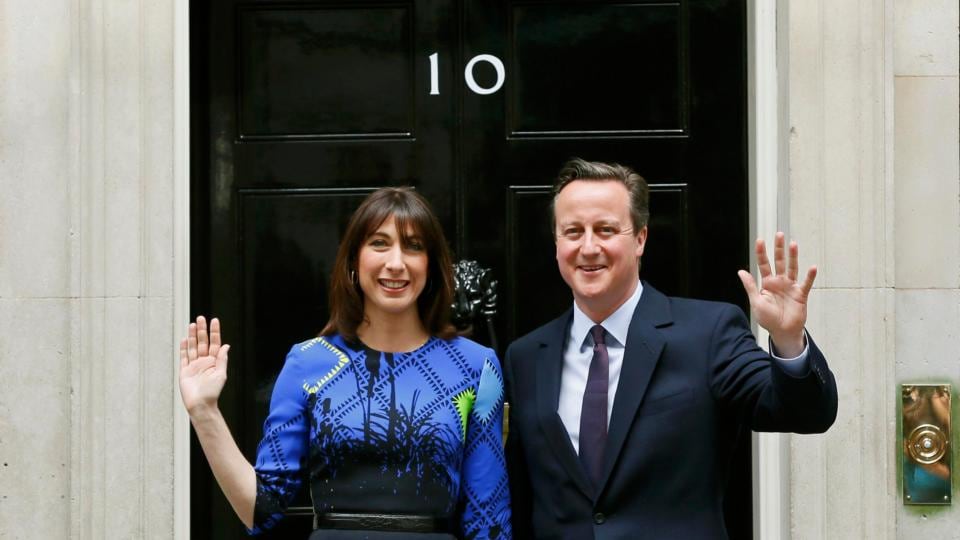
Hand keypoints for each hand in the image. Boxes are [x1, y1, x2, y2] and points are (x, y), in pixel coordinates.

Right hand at [179, 316, 230, 416]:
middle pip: (202, 342)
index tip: (214, 321)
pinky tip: (185, 339)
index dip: (214, 332)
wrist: (200, 404)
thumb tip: (226, 346)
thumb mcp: (221, 374)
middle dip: (202, 330)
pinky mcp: (185, 371)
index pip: (215, 343)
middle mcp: (204, 362)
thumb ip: (222, 359)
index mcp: (214, 362)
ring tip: (192, 325)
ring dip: (192, 336)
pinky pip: (184, 356)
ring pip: (193, 347)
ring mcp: (194, 365)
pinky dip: (184, 348)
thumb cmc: (212, 393)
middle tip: (201, 318)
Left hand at [737, 232, 816, 357]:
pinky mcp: (801, 294)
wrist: (782, 332)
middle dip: (779, 248)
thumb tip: (741, 271)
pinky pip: (806, 283)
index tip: (760, 240)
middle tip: (779, 234)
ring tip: (793, 244)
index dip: (762, 253)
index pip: (763, 264)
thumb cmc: (768, 319)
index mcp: (767, 283)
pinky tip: (812, 267)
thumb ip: (750, 286)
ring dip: (793, 256)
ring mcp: (791, 287)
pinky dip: (810, 276)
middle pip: (779, 262)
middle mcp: (780, 282)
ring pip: (792, 268)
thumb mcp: (756, 302)